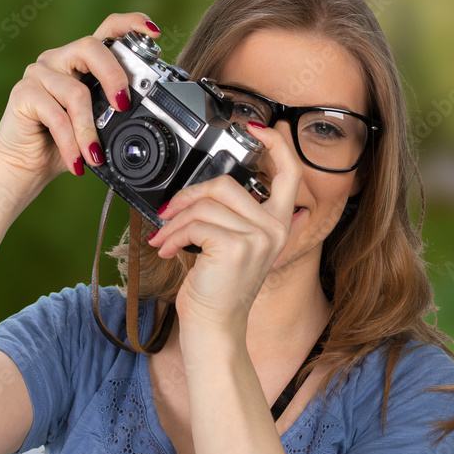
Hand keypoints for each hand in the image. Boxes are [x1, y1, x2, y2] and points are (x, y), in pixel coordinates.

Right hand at [0, 13, 160, 189]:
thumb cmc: (62, 143)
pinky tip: (77, 162)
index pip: (107, 29)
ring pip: (76, 92)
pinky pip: (56, 116)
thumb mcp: (96, 125)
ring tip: (95, 157)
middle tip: (123, 105)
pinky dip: (71, 143)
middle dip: (113, 76)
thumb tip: (143, 115)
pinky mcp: (24, 93)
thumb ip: (113, 111)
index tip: (153, 31)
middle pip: (91, 48)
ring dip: (89, 131)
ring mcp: (38, 73)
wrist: (25, 166)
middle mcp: (58, 59)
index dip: (130, 23)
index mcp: (81, 61)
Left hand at [146, 123, 302, 333]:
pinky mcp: (236, 246)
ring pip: (205, 204)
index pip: (289, 172)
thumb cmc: (217, 289)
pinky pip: (196, 224)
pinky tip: (167, 249)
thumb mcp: (231, 246)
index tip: (254, 126)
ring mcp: (258, 237)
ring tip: (164, 237)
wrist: (214, 327)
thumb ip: (229, 216)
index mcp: (278, 224)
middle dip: (188, 196)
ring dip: (175, 221)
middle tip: (169, 212)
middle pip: (226, 183)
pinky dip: (174, 235)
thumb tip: (201, 191)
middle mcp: (274, 229)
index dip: (274, 144)